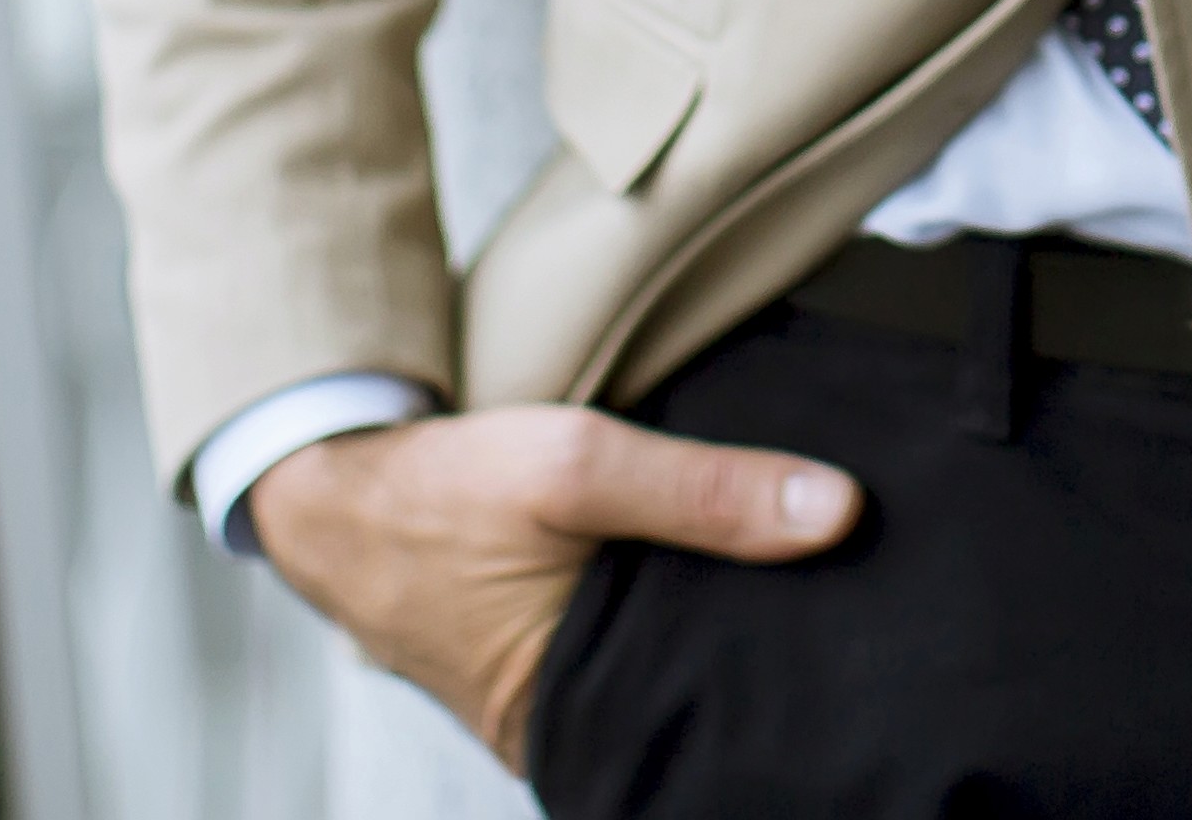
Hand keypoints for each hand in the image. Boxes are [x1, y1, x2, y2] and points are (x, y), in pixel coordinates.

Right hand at [247, 403, 854, 767]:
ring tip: (800, 554)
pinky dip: (674, 590)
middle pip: (701, 682)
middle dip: (762, 630)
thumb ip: (702, 490)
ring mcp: (563, 692)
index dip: (786, 663)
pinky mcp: (557, 652)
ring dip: (719, 603)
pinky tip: (726, 546)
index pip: (715, 710)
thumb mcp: (574, 467)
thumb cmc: (440, 487)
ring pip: (672, 652)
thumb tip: (836, 512)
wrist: (331, 489)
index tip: (860, 612)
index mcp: (574, 720)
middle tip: (844, 571)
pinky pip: (638, 630)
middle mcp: (573, 725)